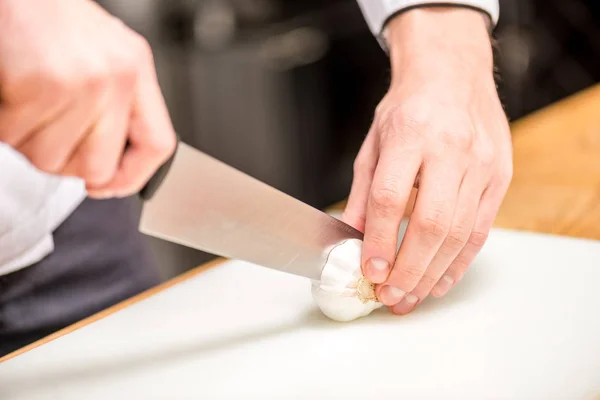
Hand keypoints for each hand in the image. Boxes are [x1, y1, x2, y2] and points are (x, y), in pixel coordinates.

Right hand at [0, 0, 175, 197]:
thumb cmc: (44, 16)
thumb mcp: (98, 53)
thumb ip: (112, 104)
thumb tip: (105, 169)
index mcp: (136, 67)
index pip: (158, 145)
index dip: (131, 178)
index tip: (106, 186)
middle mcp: (117, 75)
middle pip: (97, 167)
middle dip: (63, 163)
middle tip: (45, 132)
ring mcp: (82, 82)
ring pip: (50, 160)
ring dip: (26, 140)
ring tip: (24, 102)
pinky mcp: (41, 85)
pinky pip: (14, 138)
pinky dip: (3, 124)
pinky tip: (8, 93)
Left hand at [342, 7, 512, 313]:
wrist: (453, 76)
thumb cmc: (408, 109)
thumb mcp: (374, 144)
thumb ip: (363, 194)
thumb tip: (352, 239)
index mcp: (411, 134)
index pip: (393, 197)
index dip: (380, 240)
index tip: (370, 271)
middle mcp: (451, 149)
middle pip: (432, 223)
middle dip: (409, 269)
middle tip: (391, 297)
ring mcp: (482, 164)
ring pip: (460, 233)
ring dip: (433, 274)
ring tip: (411, 297)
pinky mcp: (500, 178)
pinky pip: (481, 230)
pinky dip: (459, 263)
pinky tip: (440, 281)